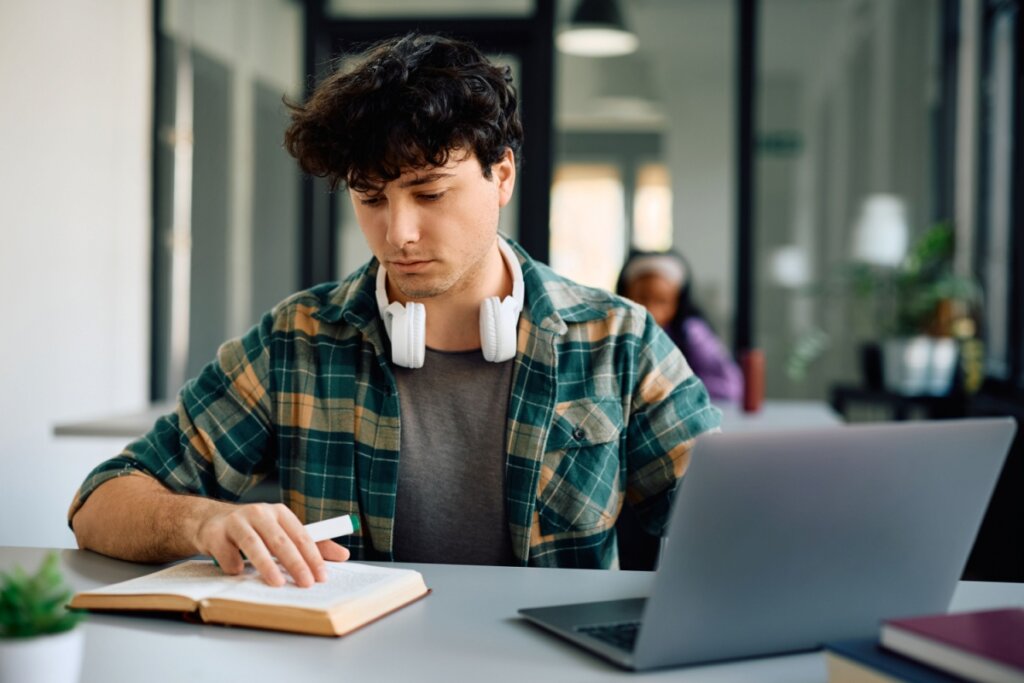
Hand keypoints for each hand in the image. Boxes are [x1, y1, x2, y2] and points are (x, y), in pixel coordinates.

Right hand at [194, 503, 349, 586]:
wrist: (211, 522)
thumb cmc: (253, 531)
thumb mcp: (282, 533)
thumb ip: (312, 544)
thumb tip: (344, 555)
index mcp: (279, 513)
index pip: (301, 535)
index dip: (313, 556)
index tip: (322, 576)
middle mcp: (259, 513)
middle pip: (280, 540)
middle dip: (295, 563)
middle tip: (305, 583)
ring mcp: (236, 522)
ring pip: (253, 544)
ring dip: (266, 564)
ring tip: (277, 583)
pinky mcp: (215, 533)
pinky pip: (227, 553)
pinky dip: (233, 565)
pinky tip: (238, 573)